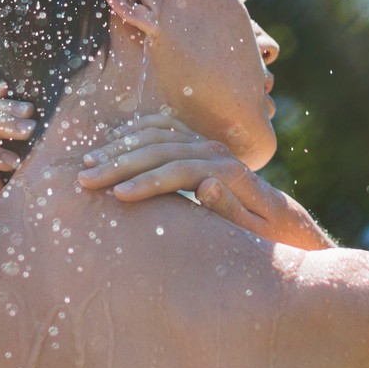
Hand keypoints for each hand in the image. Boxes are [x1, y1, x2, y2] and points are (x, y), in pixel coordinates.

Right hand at [77, 114, 334, 250]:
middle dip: (121, 163)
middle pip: (162, 148)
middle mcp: (217, 151)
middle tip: (86, 178)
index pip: (181, 170)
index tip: (117, 195)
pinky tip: (111, 141)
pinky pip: (163, 128)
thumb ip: (231, 209)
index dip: (147, 181)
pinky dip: (135, 131)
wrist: (283, 221)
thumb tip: (205, 183)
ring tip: (88, 162)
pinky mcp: (198, 144)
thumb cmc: (269, 239)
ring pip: (158, 135)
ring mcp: (206, 144)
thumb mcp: (257, 233)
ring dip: (120, 147)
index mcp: (231, 172)